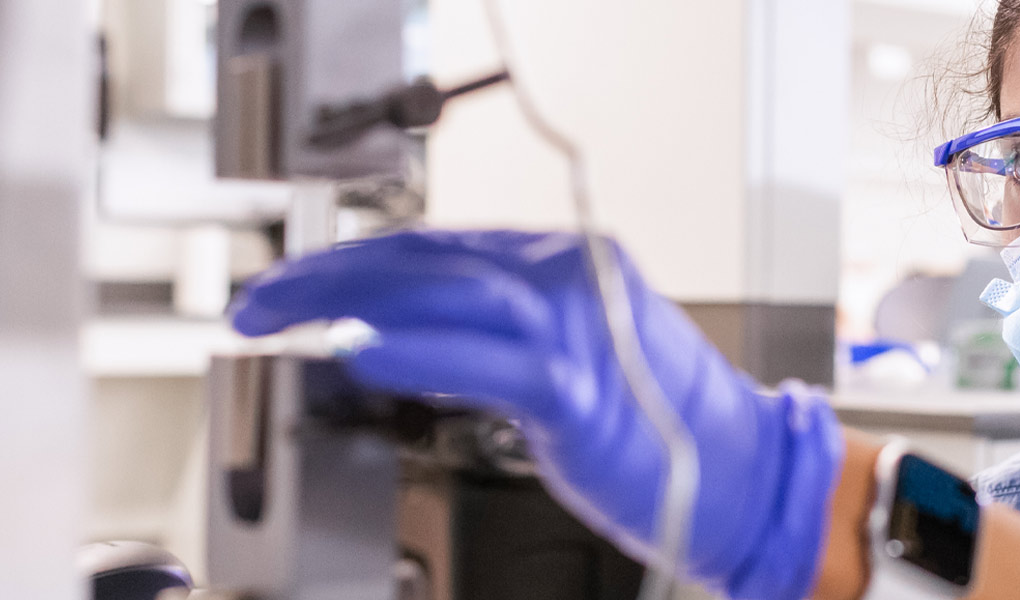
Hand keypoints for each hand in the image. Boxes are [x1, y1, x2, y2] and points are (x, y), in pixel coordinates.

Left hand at [231, 230, 844, 599]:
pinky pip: (480, 359)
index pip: (440, 243)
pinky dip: (410, 350)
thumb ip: (498, 334)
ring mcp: (579, 327)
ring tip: (281, 320)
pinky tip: (357, 352)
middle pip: (429, 257)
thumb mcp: (574, 354)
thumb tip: (392, 336)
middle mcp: (573, 276)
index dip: (354, 259)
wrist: (741, 476)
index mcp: (569, 261)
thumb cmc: (660, 429)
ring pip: (444, 292)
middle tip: (260, 300)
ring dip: (346, 303)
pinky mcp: (577, 388)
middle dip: (328, 276)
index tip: (294, 284)